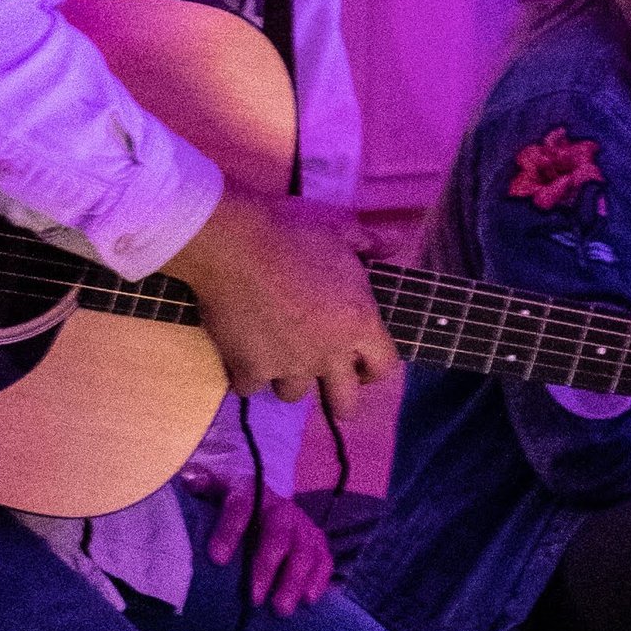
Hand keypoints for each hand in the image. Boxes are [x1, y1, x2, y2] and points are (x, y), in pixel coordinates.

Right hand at [170, 187, 395, 420]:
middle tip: (325, 379)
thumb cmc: (293, 232)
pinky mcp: (248, 369)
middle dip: (339, 397)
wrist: (233, 244)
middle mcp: (328, 354)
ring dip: (289, 377)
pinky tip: (243, 351)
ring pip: (294, 393)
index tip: (362, 363)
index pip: (384, 367)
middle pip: (345, 404)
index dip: (374, 367)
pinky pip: (250, 386)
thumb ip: (372, 242)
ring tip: (280, 354)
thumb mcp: (342, 226)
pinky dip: (247, 372)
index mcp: (359, 324)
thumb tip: (396, 243)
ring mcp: (287, 366)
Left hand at [185, 465, 337, 613]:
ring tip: (281, 609)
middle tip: (254, 598)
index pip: (242, 505)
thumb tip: (189, 479)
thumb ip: (200, 484)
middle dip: (267, 566)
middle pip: (278, 534)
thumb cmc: (231, 502)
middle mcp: (280, 507)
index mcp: (251, 492)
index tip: (217, 559)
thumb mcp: (213, 488)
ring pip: (305, 550)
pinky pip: (324, 559)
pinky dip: (319, 579)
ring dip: (295, 580)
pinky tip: (308, 600)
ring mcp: (302, 525)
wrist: (261, 497)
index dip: (230, 530)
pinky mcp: (316, 541)